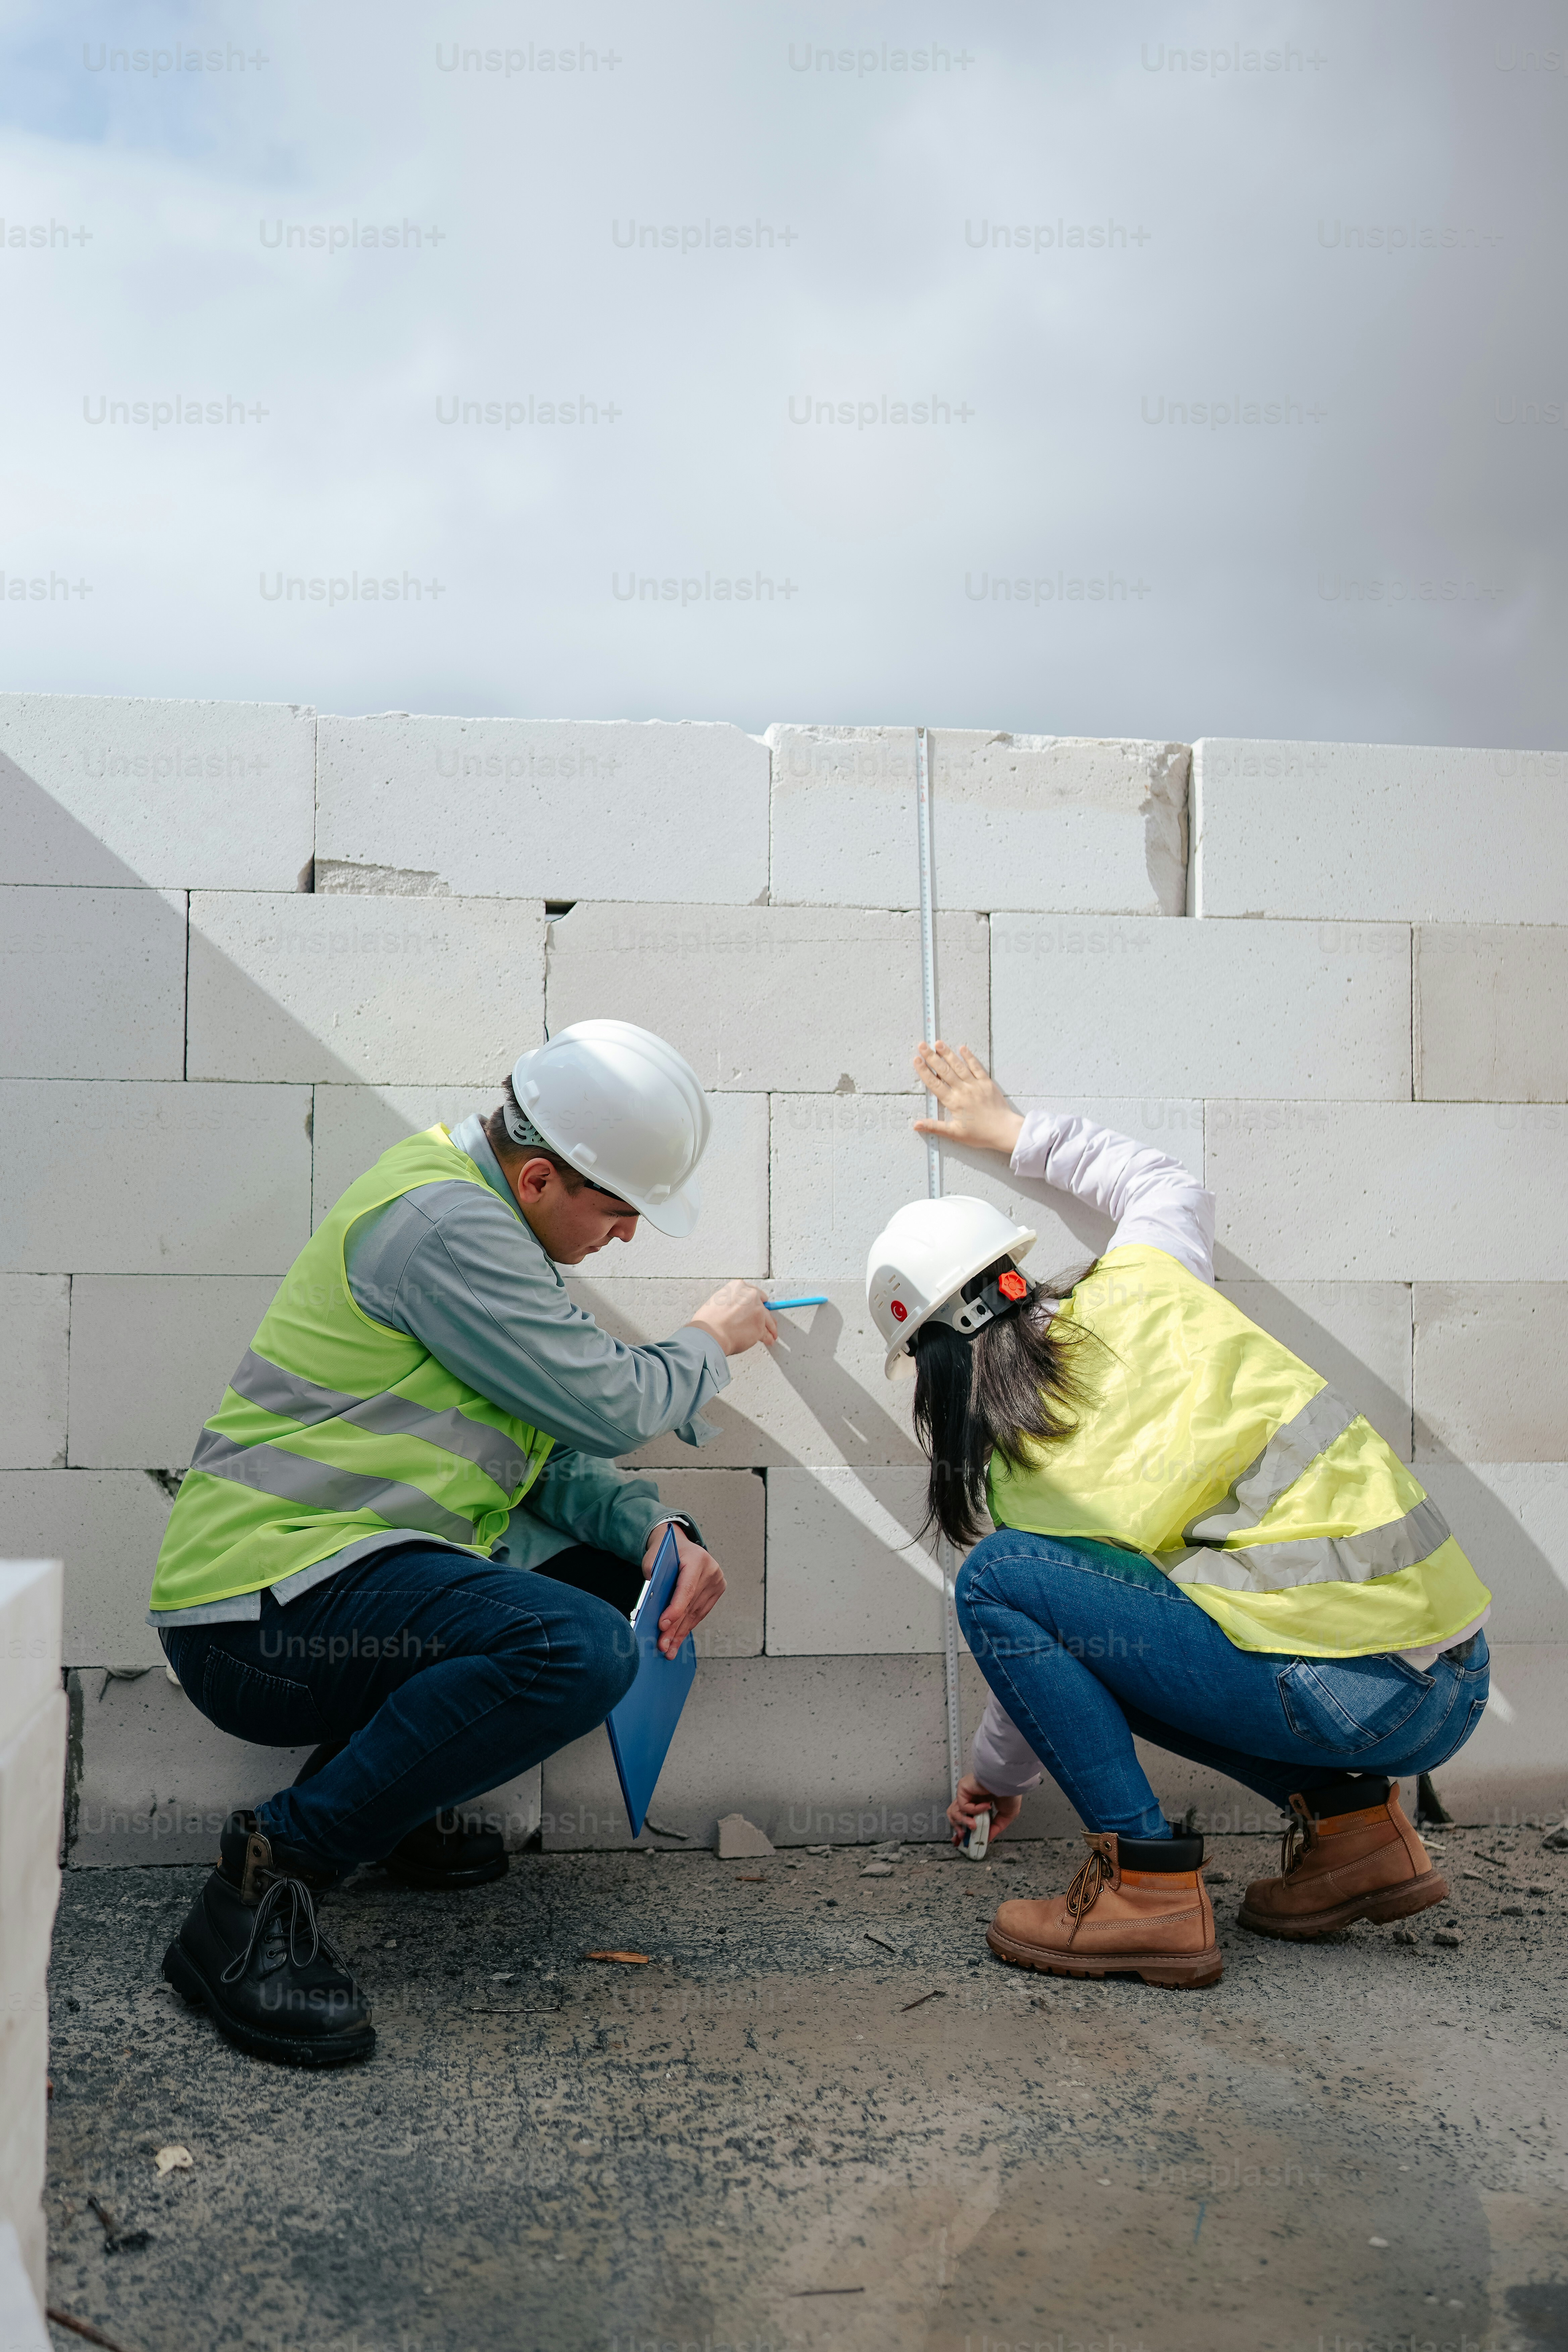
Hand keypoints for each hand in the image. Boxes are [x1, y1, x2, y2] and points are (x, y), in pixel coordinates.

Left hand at [642, 1522, 725, 1658]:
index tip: (662, 1625)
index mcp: (696, 1559)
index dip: (675, 1609)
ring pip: (695, 1614)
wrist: (681, 1545)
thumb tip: (650, 1609)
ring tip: (668, 1649)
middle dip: (674, 1628)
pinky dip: (687, 1627)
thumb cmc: (664, 1552)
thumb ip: (653, 1581)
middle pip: (690, 1605)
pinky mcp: (717, 1591)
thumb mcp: (654, 1560)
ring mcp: (716, 1581)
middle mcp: (711, 1570)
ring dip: (680, 1633)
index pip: (686, 1589)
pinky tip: (678, 1639)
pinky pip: (700, 1613)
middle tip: (662, 1646)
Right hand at [686, 1280, 776, 1357]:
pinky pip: (766, 1333)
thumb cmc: (708, 1321)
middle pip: (763, 1307)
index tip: (759, 1307)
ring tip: (771, 1334)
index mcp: (739, 1287)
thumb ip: (732, 1302)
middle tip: (765, 1322)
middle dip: (764, 1315)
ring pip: (768, 1320)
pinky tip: (768, 1340)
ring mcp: (757, 1311)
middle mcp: (751, 1296)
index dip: (757, 1302)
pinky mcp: (760, 1327)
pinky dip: (767, 1338)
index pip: (754, 1293)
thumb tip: (738, 1311)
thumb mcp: (718, 1301)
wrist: (709, 1335)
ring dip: (770, 1328)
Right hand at [912, 1042, 1023, 1158]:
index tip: (916, 1060)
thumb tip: (916, 1125)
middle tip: (922, 1045)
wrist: (1004, 1130)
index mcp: (953, 1102)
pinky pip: (976, 1067)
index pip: (934, 1084)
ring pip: (959, 1066)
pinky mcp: (986, 1083)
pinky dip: (969, 1057)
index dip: (924, 1071)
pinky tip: (962, 1048)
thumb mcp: (954, 1133)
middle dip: (932, 1057)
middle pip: (944, 1071)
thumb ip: (934, 1127)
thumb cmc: (980, 1134)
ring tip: (938, 1043)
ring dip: (948, 1054)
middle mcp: (963, 1090)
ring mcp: (975, 1085)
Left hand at [947, 1773, 1021, 1844]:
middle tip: (963, 1837)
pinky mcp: (962, 1788)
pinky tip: (987, 1806)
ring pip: (954, 1811)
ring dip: (964, 1822)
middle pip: (955, 1815)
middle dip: (957, 1828)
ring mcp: (965, 1793)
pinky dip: (975, 1810)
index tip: (963, 1840)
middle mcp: (970, 1798)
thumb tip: (986, 1839)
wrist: (1008, 1781)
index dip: (962, 1829)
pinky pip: (963, 1805)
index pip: (964, 1816)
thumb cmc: (1009, 1793)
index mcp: (978, 1802)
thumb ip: (995, 1828)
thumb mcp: (1006, 1816)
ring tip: (975, 1825)